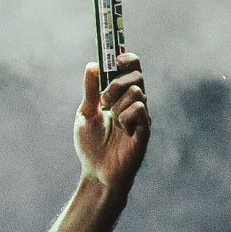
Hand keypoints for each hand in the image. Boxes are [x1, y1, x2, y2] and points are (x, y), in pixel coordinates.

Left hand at [74, 51, 151, 197]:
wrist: (96, 172)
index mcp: (120, 97)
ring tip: (112, 121)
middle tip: (104, 101)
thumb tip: (92, 65)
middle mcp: (134, 103)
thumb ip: (90, 91)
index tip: (115, 58)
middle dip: (116, 84)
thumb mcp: (85, 114)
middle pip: (136, 76)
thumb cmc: (91, 146)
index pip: (131, 69)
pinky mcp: (145, 129)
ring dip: (118, 104)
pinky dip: (126, 116)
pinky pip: (139, 109)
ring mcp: (141, 116)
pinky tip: (122, 129)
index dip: (127, 59)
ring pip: (136, 92)